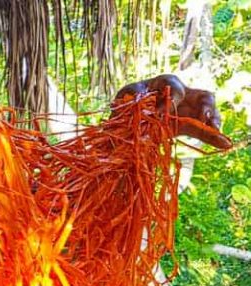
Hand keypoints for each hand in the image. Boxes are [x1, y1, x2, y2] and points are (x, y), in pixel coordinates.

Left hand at [114, 75, 231, 148]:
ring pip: (207, 110)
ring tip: (214, 129)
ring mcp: (186, 109)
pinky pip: (203, 128)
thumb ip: (128, 101)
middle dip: (204, 106)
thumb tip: (133, 107)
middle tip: (202, 118)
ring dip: (213, 119)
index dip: (170, 98)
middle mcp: (180, 94)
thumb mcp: (123, 99)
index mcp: (162, 84)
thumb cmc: (124, 104)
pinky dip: (211, 134)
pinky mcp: (185, 124)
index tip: (161, 114)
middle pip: (200, 95)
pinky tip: (221, 143)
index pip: (172, 85)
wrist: (123, 121)